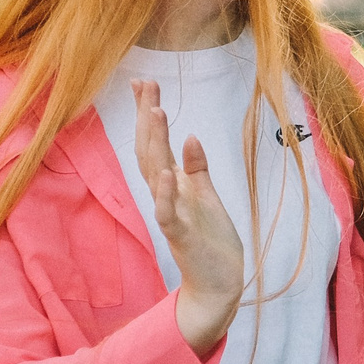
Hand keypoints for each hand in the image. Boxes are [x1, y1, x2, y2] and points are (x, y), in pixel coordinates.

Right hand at [133, 79, 244, 356]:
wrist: (218, 282)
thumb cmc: (212, 239)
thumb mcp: (206, 195)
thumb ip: (196, 168)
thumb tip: (189, 137)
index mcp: (174, 184)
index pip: (156, 142)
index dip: (150, 113)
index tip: (144, 82)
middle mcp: (167, 195)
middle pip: (151, 150)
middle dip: (148, 116)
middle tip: (145, 83)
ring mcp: (172, 214)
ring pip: (155, 174)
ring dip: (156, 144)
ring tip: (156, 112)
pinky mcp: (182, 235)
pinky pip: (169, 212)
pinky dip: (165, 192)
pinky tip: (165, 172)